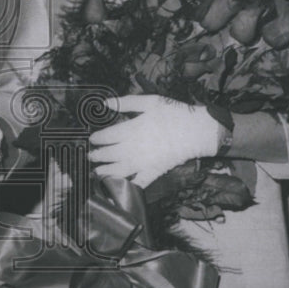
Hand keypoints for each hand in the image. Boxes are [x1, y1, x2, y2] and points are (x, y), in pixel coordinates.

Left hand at [89, 95, 219, 187]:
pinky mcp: (155, 171)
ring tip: (97, 172)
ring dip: (106, 172)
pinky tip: (119, 186)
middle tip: (91, 156)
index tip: (92, 140)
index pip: (107, 136)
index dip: (97, 139)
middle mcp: (134, 147)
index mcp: (132, 129)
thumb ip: (126, 102)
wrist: (197, 130)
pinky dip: (127, 186)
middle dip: (98, 156)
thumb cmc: (174, 113)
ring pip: (119, 170)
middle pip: (110, 154)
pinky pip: (138, 182)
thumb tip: (105, 103)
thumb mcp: (150, 101)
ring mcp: (144, 162)